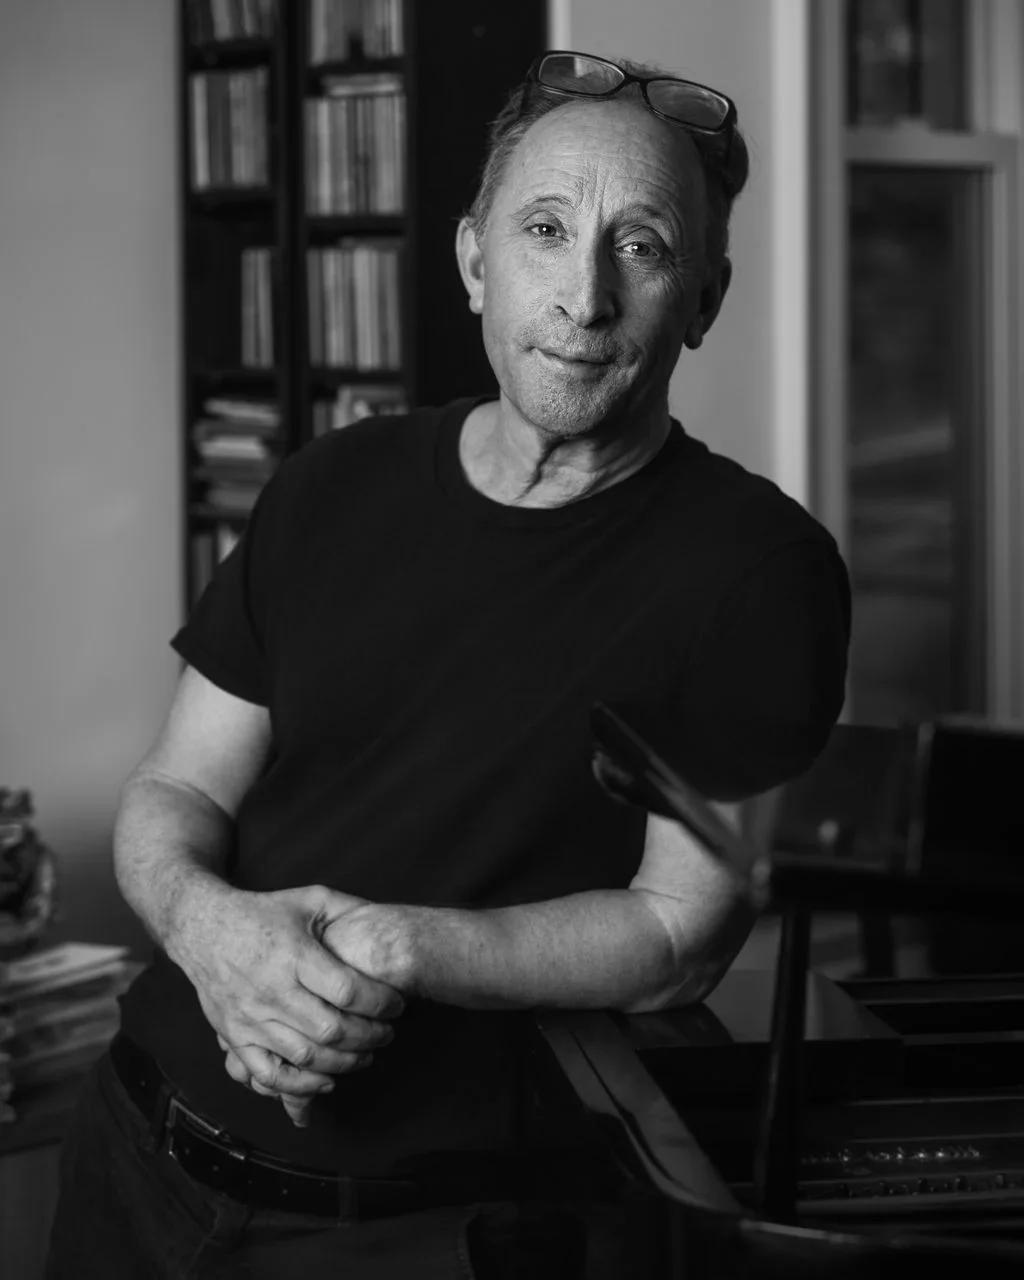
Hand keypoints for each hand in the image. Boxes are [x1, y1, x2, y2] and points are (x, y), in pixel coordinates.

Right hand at [170, 883, 403, 1123]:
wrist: (202, 928)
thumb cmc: (262, 914)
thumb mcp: (308, 899)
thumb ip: (349, 909)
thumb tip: (387, 927)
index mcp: (294, 955)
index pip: (347, 991)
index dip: (381, 1004)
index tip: (397, 1006)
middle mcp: (272, 990)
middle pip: (332, 1030)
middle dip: (370, 1038)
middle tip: (388, 1035)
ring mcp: (251, 1018)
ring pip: (307, 1057)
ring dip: (345, 1064)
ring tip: (366, 1055)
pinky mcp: (235, 1037)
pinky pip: (269, 1075)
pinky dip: (301, 1086)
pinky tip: (326, 1080)